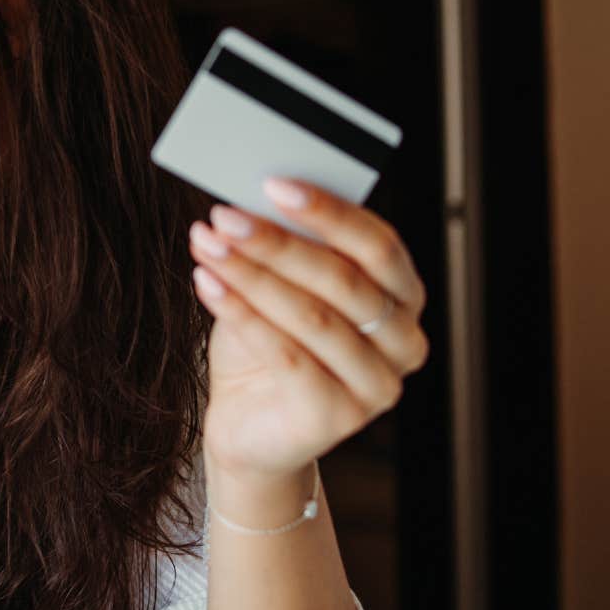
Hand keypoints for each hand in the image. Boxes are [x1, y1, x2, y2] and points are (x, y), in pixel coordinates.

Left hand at [186, 176, 429, 481]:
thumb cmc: (266, 346)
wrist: (248, 427)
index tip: (274, 182)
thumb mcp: (276, 289)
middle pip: (344, 279)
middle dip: (277, 241)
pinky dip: (242, 314)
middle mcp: (404, 342)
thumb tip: (249, 199)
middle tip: (225, 214)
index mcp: (402, 298)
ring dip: (251, 273)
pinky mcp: (339, 418)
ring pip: (313, 316)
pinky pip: (287, 356)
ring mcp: (377, 386)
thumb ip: (281, 251)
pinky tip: (207, 284)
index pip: (379, 244)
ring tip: (206, 243)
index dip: (329, 211)